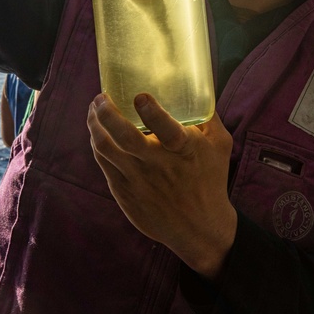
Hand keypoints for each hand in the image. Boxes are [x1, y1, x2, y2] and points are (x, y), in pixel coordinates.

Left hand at [86, 92, 236, 279]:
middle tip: (100, 97)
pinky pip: (103, 162)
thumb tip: (197, 84)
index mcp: (185, 151)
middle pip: (126, 138)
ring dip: (95, 124)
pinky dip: (97, 142)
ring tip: (94, 109)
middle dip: (107, 113)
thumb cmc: (210, 179)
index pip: (167, 130)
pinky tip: (98, 130)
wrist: (199, 229)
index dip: (152, 113)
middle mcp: (158, 166)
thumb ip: (207, 115)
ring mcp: (138, 180)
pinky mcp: (124, 192)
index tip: (140, 96)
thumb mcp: (220, 145)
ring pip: (105, 148)